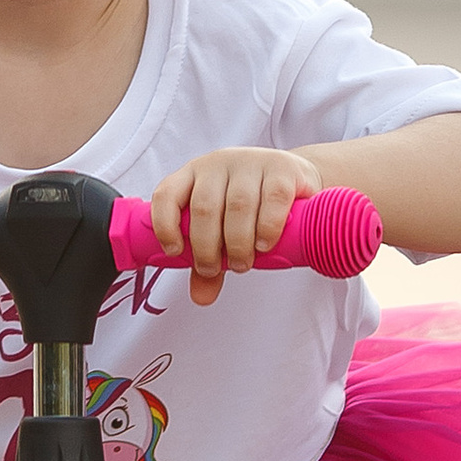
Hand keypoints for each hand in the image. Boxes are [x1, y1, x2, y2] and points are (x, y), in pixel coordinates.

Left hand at [147, 146, 321, 304]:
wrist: (295, 180)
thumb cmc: (252, 205)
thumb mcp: (224, 229)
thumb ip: (210, 260)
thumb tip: (201, 297)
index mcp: (194, 175)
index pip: (167, 194)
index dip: (165, 224)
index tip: (175, 252)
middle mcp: (218, 164)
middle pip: (204, 207)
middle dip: (207, 247)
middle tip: (216, 269)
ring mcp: (251, 163)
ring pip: (237, 205)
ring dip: (237, 242)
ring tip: (242, 264)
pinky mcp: (282, 169)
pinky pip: (273, 199)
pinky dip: (267, 227)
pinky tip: (264, 245)